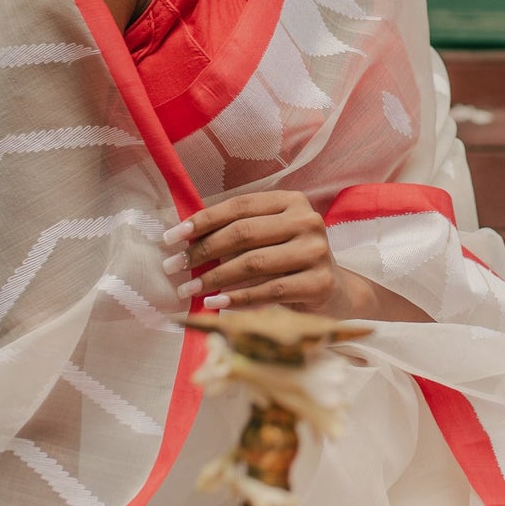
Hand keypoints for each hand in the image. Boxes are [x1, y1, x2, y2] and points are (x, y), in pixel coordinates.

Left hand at [162, 191, 355, 315]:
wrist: (333, 291)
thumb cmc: (289, 260)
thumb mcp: (269, 237)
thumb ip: (238, 232)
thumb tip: (183, 239)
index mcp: (292, 201)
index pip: (239, 206)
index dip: (202, 220)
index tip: (171, 238)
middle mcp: (307, 220)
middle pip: (243, 233)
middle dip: (202, 251)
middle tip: (174, 267)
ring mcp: (316, 251)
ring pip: (253, 263)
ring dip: (214, 278)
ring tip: (188, 289)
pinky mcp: (318, 282)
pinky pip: (269, 291)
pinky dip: (237, 299)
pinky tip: (215, 304)